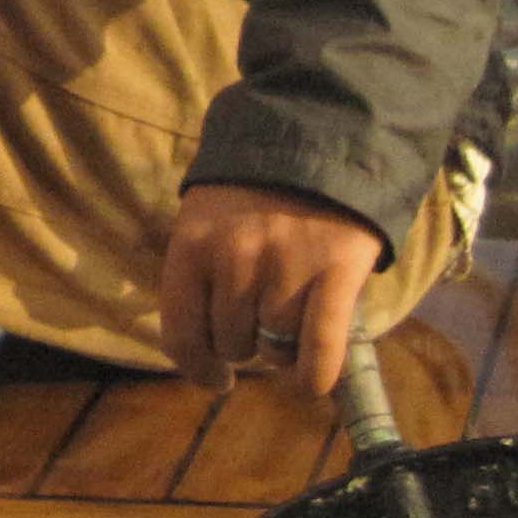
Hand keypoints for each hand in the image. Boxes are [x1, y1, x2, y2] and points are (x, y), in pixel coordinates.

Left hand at [157, 181, 385, 396]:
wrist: (323, 135)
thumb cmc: (258, 188)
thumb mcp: (207, 217)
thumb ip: (200, 273)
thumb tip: (201, 348)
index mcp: (192, 244)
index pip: (181, 333)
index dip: (198, 368)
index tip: (216, 378)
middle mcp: (233, 258)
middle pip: (232, 344)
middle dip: (247, 344)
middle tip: (264, 320)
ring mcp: (286, 265)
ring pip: (275, 348)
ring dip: (283, 349)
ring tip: (294, 318)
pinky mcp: (336, 271)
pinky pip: (319, 349)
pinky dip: (315, 374)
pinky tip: (312, 382)